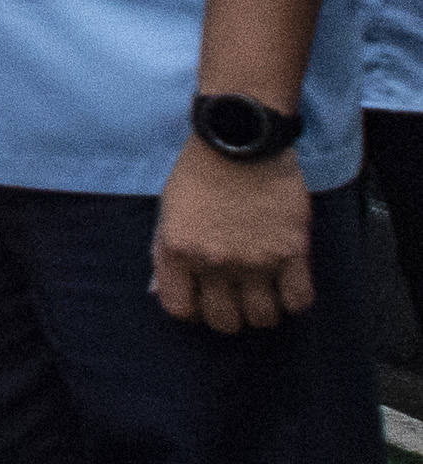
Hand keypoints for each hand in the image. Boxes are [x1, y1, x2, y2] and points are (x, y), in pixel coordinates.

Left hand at [155, 144, 315, 330]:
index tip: (202, 299)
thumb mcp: (168, 211)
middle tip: (235, 298)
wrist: (240, 141)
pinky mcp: (293, 252)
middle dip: (228, 315)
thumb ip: (166, 254)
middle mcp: (215, 262)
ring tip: (263, 293)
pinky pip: (299, 300)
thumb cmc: (199, 172)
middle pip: (224, 322)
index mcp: (178, 251)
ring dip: (263, 311)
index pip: (180, 309)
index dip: (192, 309)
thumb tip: (163, 290)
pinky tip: (287, 285)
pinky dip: (294, 300)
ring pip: (263, 318)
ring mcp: (256, 260)